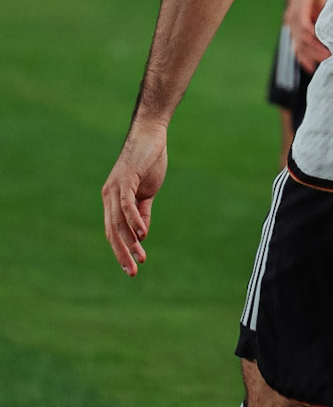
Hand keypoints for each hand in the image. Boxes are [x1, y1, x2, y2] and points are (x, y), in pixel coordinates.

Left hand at [102, 121, 168, 276]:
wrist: (151, 134)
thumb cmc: (149, 160)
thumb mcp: (147, 191)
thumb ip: (143, 212)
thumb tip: (141, 235)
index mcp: (112, 200)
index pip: (114, 231)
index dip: (121, 250)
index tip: (131, 266)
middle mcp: (108, 197)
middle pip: (112, 232)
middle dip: (122, 254)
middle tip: (131, 272)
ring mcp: (114, 189)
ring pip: (118, 223)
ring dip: (129, 243)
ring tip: (139, 258)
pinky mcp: (124, 180)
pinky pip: (127, 206)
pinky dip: (134, 221)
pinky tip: (142, 234)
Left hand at [283, 0, 331, 71]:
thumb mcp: (318, 9)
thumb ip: (321, 22)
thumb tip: (329, 35)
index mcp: (296, 25)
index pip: (299, 47)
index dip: (304, 59)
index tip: (312, 69)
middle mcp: (292, 24)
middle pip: (299, 47)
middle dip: (311, 58)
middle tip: (323, 66)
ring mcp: (294, 18)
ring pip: (302, 40)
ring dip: (314, 49)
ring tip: (327, 56)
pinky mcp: (298, 11)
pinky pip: (304, 29)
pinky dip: (312, 37)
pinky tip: (320, 43)